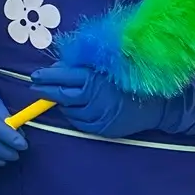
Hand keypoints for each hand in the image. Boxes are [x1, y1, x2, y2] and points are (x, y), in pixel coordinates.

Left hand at [31, 65, 194, 137]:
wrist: (159, 104)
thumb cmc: (131, 79)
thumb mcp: (108, 65)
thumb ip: (82, 65)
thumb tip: (57, 66)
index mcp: (96, 79)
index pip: (63, 78)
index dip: (47, 77)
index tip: (35, 76)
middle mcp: (95, 99)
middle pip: (62, 95)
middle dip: (48, 90)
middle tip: (37, 86)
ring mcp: (98, 116)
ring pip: (69, 110)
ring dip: (65, 103)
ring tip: (70, 95)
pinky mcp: (102, 129)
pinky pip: (80, 123)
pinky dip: (76, 114)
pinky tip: (82, 107)